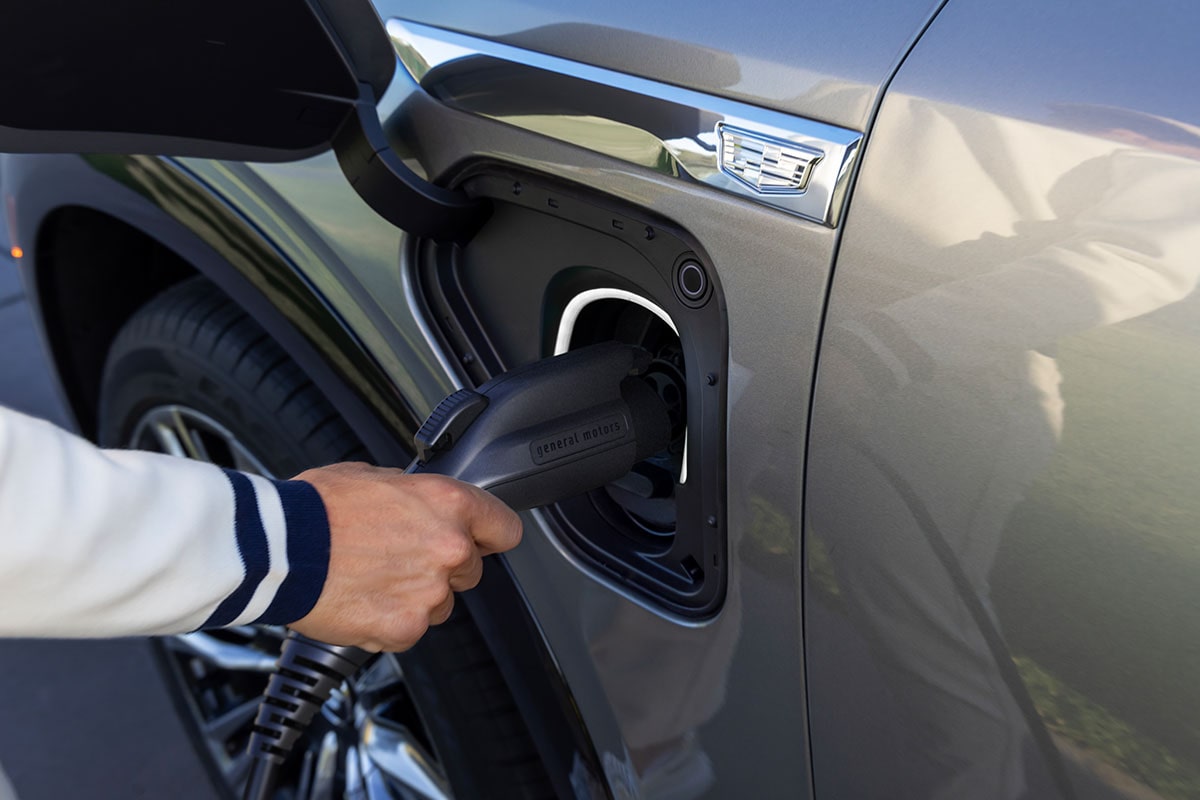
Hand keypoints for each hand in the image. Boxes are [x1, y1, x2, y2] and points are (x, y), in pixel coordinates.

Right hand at [287, 462, 521, 651]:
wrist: (277, 547)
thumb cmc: (316, 508)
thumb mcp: (373, 476)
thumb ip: (413, 494)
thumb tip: (419, 502)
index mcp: (449, 503)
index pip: (505, 528)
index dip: (489, 535)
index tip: (479, 540)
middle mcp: (450, 548)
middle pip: (470, 570)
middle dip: (441, 567)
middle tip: (398, 558)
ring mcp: (430, 592)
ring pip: (440, 603)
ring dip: (415, 597)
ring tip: (371, 578)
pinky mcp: (405, 628)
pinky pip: (409, 630)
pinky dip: (387, 622)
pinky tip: (359, 600)